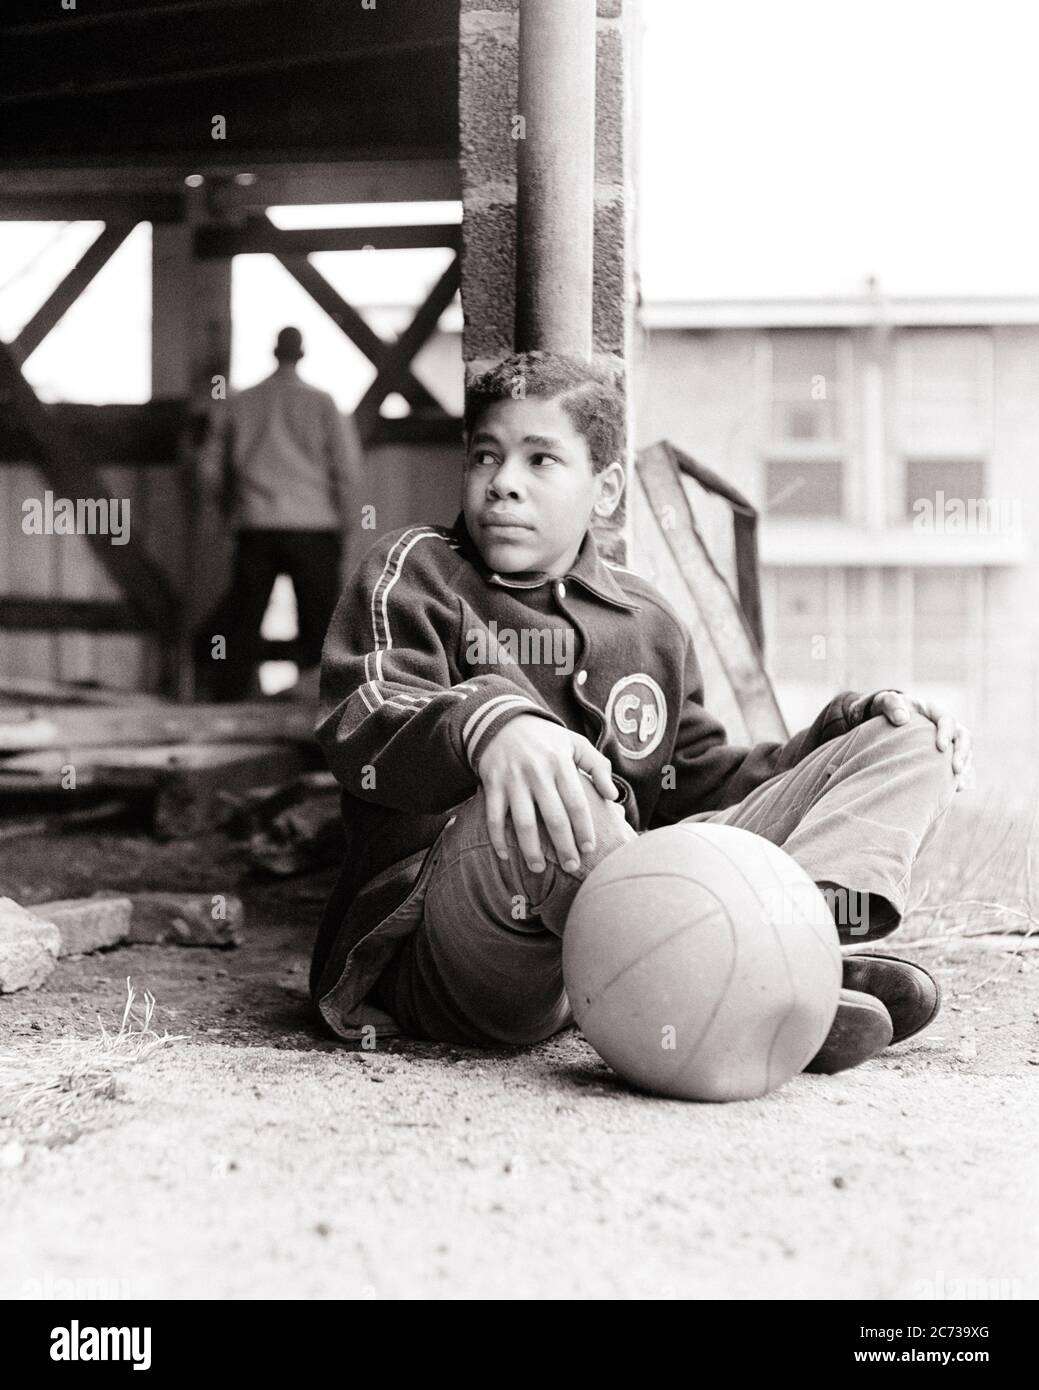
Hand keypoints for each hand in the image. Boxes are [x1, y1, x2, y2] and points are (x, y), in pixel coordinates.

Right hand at [475, 715, 618, 872]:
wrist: (502, 721)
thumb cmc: (545, 738)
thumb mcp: (575, 743)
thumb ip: (598, 766)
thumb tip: (613, 796)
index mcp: (560, 763)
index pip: (576, 802)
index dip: (584, 828)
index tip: (590, 848)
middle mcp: (537, 773)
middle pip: (553, 817)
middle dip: (564, 846)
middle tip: (572, 867)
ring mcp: (512, 780)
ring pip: (522, 822)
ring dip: (531, 849)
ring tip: (538, 869)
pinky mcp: (492, 784)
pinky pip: (493, 817)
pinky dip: (497, 839)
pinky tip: (505, 857)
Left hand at [863, 690, 973, 790]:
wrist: (888, 719)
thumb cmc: (888, 709)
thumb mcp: (885, 701)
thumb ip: (891, 705)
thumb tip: (902, 719)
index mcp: (934, 711)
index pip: (948, 720)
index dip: (947, 733)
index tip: (941, 747)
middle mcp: (946, 726)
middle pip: (964, 737)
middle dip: (963, 753)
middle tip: (956, 769)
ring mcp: (950, 740)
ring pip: (966, 752)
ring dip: (966, 767)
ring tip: (960, 785)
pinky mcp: (948, 754)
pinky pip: (962, 764)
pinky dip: (964, 776)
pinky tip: (959, 788)